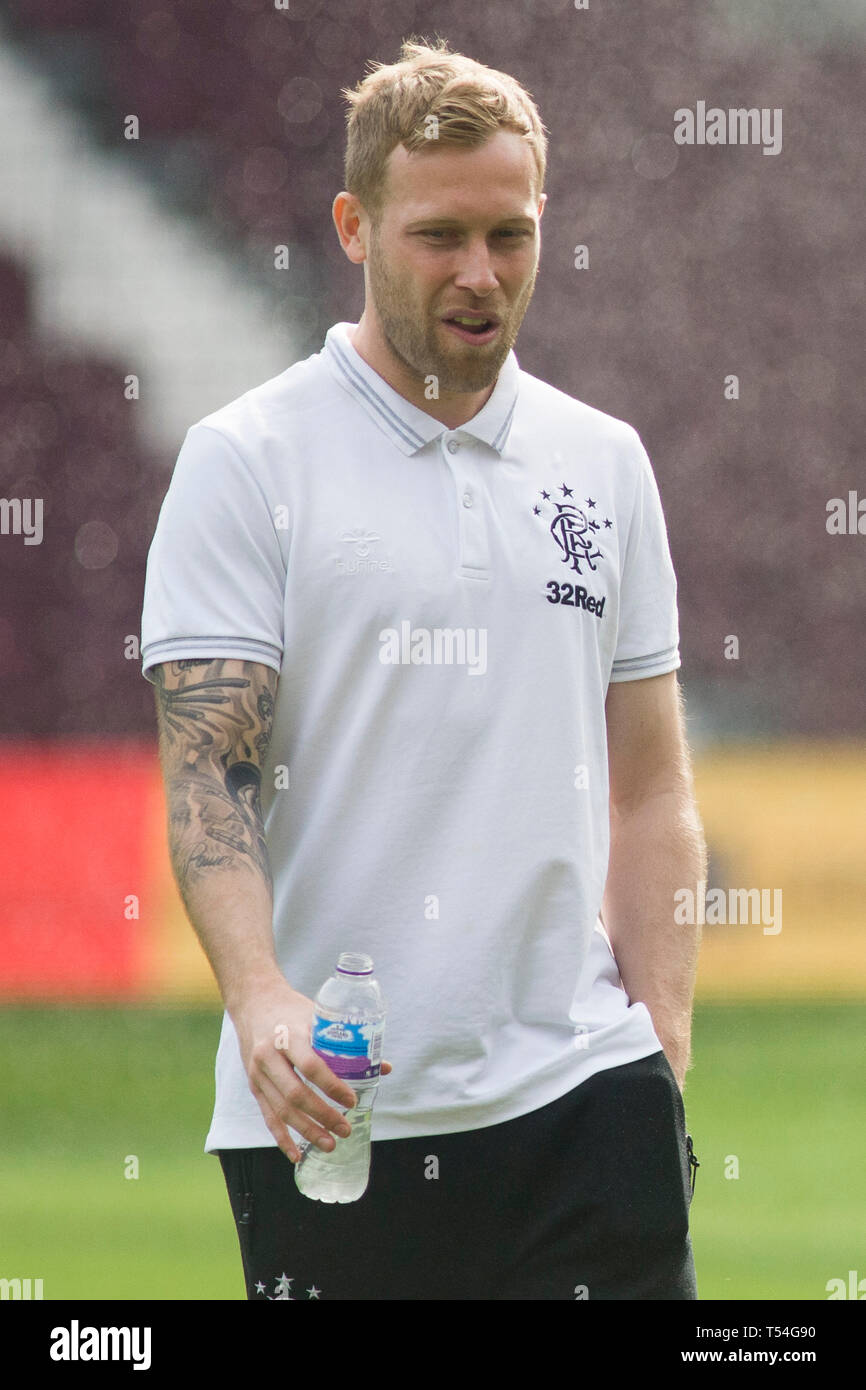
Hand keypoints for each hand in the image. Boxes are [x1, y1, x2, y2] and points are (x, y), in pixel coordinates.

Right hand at [230, 972, 391, 1162]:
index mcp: (289, 1034)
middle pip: (296, 1093)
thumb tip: (383, 1067)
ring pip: (282, 1109)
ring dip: (306, 1131)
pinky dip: (282, 1138)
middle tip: (345, 1129)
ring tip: (330, 1144)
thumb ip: (346, 1042)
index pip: (311, 1065)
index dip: (332, 1086)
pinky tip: (296, 1154)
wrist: (254, 1002)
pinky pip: (268, 1116)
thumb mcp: (318, 1017)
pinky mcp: (253, 1085)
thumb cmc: (293, 1009)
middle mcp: (269, 1055)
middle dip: (322, 1116)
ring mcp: (258, 1073)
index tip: (351, 1100)